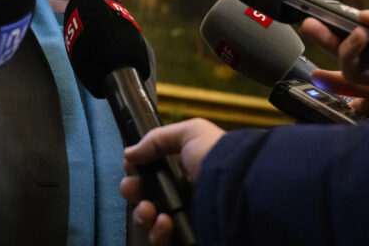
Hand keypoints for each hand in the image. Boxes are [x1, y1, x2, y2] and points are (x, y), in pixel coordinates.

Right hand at [121, 118, 224, 245]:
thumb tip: (130, 153)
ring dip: (143, 215)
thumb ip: (157, 139)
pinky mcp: (187, 238)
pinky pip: (163, 242)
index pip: (154, 176)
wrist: (238, 189)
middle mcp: (185, 196)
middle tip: (132, 189)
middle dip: (135, 193)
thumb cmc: (218, 157)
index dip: (138, 173)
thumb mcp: (191, 133)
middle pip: (147, 199)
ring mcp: (186, 220)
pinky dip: (158, 234)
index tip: (131, 168)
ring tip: (150, 210)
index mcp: (186, 171)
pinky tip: (164, 223)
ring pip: (150, 223)